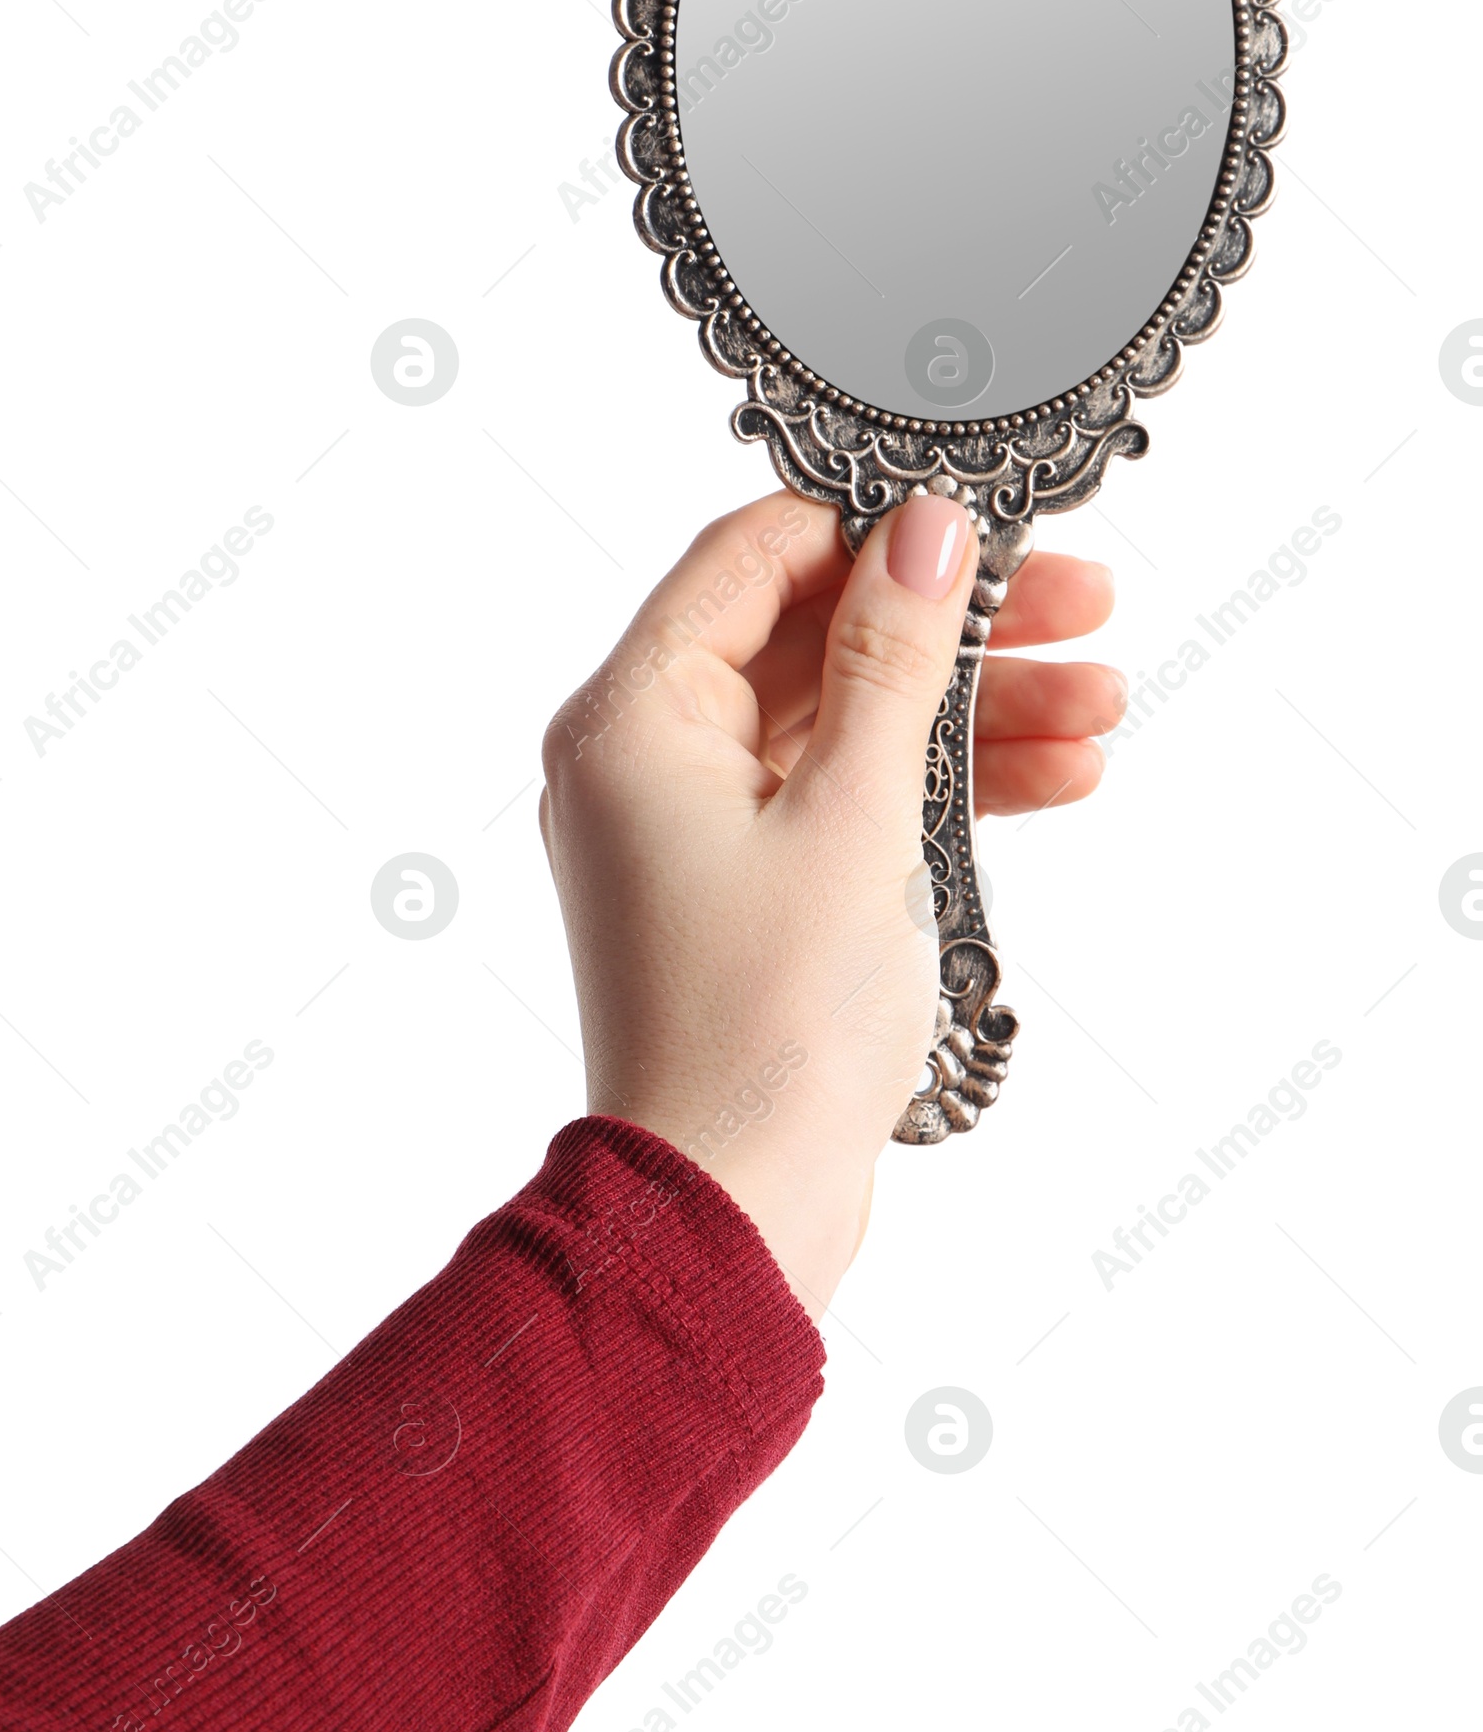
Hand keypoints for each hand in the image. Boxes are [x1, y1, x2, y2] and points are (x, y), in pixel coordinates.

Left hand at [539, 489, 1121, 1323]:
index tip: (978, 521)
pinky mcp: (748, 889)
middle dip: (949, 628)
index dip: (868, 527)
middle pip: (810, 638)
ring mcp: (696, 828)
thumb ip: (893, 659)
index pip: (749, 558)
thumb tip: (926, 532)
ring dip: (967, 709)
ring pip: (843, 721)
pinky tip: (1054, 777)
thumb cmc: (767, 1023)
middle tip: (1077, 608)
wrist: (736, 1210)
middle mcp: (646, 760)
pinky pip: (845, 798)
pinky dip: (937, 787)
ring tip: (1100, 703)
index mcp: (631, 719)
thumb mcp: (854, 812)